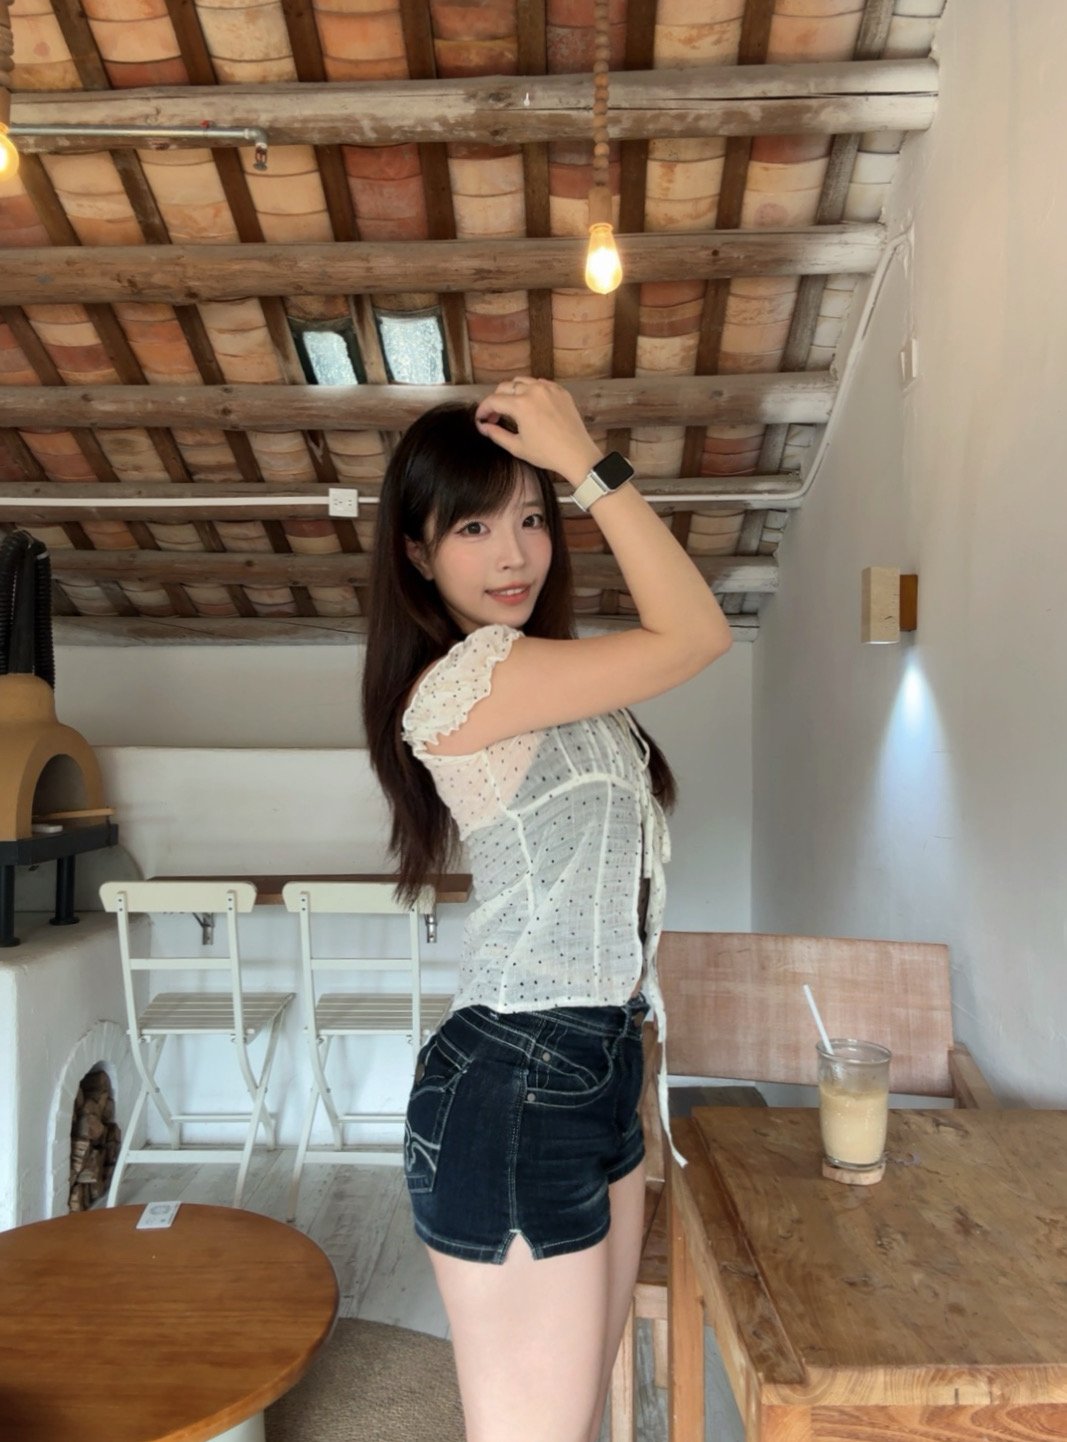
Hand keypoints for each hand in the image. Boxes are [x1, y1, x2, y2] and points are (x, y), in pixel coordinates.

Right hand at [474, 377, 601, 487]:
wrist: (576, 454)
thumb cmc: (547, 453)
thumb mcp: (517, 447)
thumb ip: (496, 434)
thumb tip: (483, 427)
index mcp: (520, 405)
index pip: (493, 400)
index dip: (483, 410)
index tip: (480, 419)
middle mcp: (533, 391)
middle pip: (505, 386)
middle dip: (496, 400)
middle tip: (494, 416)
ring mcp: (548, 388)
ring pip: (522, 381)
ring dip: (512, 392)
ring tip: (512, 409)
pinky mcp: (560, 391)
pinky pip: (539, 383)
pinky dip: (530, 390)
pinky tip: (530, 405)